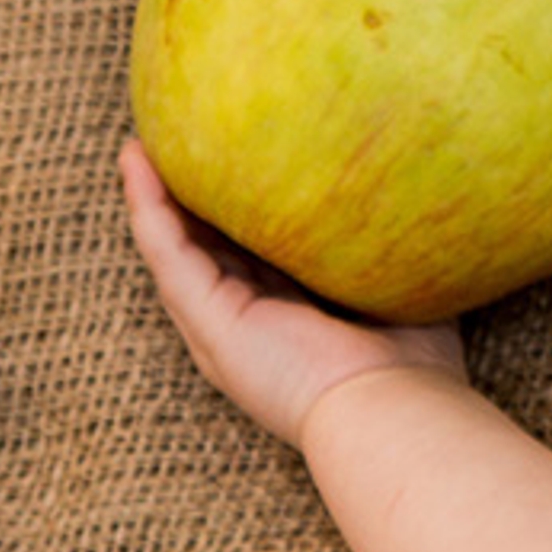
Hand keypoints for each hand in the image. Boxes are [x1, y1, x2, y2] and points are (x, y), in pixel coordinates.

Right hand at [120, 138, 464, 442]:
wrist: (390, 411)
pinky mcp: (208, 322)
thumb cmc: (415, 366)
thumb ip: (391, 251)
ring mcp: (221, 328)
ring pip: (175, 247)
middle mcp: (250, 327)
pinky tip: (136, 159)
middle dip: (188, 198)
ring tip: (140, 140)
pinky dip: (147, 205)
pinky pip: (166, 251)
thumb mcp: (399, 291)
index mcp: (293, 323)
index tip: (237, 159)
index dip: (239, 212)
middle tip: (175, 140)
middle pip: (207, 251)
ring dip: (154, 192)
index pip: (255, 257)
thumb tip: (411, 198)